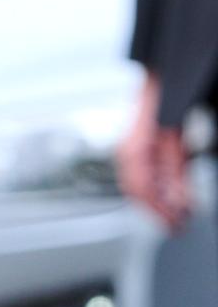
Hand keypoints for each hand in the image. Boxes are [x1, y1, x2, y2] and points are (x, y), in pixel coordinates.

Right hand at [116, 71, 191, 230]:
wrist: (161, 81)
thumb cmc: (166, 103)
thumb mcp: (176, 143)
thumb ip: (175, 173)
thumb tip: (178, 201)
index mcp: (131, 149)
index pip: (138, 190)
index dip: (156, 211)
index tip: (174, 224)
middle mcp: (126, 150)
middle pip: (136, 190)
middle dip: (157, 209)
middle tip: (178, 224)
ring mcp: (130, 148)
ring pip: (138, 184)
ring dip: (159, 200)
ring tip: (179, 212)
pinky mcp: (138, 146)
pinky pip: (142, 173)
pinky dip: (158, 186)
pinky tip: (172, 193)